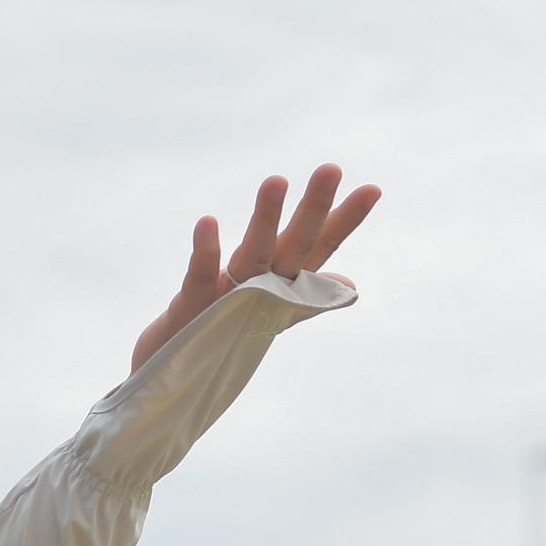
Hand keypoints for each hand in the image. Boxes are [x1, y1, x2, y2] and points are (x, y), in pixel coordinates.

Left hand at [129, 163, 380, 373]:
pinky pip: (200, 275)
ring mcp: (229, 299)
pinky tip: (208, 222)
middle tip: (331, 168)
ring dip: (265, 218)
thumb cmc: (222, 334)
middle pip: (293, 246)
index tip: (373, 188)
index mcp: (280, 285)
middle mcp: (261, 290)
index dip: (344, 221)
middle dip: (313, 209)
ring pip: (253, 254)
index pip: (318, 248)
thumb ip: (305, 291)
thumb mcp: (267, 308)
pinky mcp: (193, 307)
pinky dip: (205, 251)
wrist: (173, 377)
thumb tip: (350, 283)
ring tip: (276, 179)